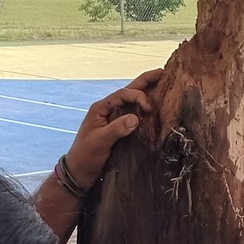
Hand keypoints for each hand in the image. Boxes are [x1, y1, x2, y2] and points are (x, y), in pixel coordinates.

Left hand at [64, 70, 163, 189]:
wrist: (80, 171)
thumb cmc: (86, 155)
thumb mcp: (100, 141)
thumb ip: (117, 129)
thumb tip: (136, 118)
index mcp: (101, 108)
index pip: (123, 94)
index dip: (138, 96)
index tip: (149, 108)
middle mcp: (108, 109)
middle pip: (129, 90)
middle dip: (145, 81)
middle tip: (163, 72)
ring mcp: (114, 118)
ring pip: (132, 101)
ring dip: (146, 93)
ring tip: (162, 86)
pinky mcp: (119, 128)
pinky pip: (134, 114)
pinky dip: (144, 109)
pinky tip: (155, 108)